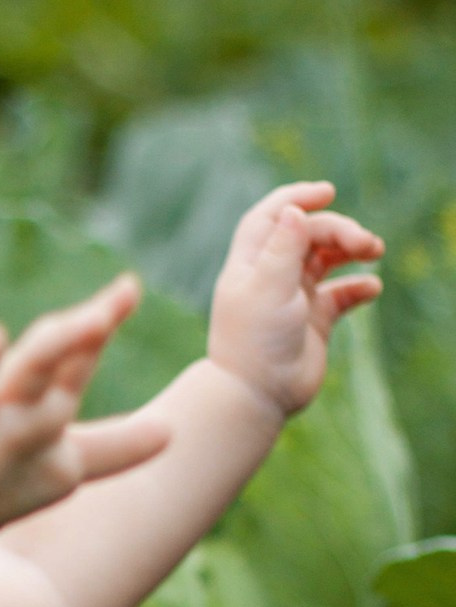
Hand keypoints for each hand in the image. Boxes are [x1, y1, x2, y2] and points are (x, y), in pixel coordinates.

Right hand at [0, 275, 169, 558]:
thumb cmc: (4, 483)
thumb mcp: (67, 466)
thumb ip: (113, 446)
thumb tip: (171, 431)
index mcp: (37, 408)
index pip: (74, 361)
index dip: (100, 326)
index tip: (129, 289)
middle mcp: (1, 413)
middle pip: (32, 367)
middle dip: (60, 341)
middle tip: (96, 318)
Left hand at [208, 180, 384, 417]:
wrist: (257, 396)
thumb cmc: (256, 341)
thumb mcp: (268, 288)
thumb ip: (283, 248)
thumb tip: (293, 210)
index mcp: (250, 265)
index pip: (270, 218)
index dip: (295, 199)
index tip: (328, 192)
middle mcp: (270, 278)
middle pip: (307, 234)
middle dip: (339, 229)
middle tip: (366, 244)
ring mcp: (293, 299)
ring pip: (326, 259)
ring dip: (351, 249)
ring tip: (374, 252)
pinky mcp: (313, 322)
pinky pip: (341, 294)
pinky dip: (358, 286)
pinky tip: (370, 288)